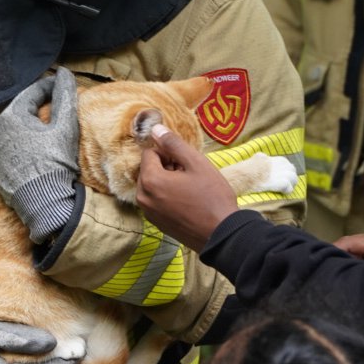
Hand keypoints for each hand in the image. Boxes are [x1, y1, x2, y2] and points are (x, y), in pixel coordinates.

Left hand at [0, 68, 80, 243]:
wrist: (43, 202)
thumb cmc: (55, 163)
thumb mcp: (65, 127)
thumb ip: (64, 95)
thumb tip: (64, 73)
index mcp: (10, 116)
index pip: (32, 93)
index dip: (49, 87)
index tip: (61, 85)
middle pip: (19, 111)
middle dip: (37, 108)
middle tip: (55, 108)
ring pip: (11, 129)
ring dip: (26, 127)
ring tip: (44, 131)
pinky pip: (5, 148)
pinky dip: (17, 145)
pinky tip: (31, 150)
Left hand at [135, 125, 236, 252]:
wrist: (221, 234)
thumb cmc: (211, 197)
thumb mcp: (196, 164)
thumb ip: (174, 144)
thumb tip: (156, 129)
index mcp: (150, 181)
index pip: (149, 153)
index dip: (167, 152)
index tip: (184, 160)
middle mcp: (143, 198)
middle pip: (148, 169)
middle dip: (165, 167)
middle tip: (189, 173)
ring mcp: (149, 213)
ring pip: (152, 185)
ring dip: (167, 181)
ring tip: (190, 187)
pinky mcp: (157, 224)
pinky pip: (156, 201)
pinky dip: (167, 196)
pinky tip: (187, 200)